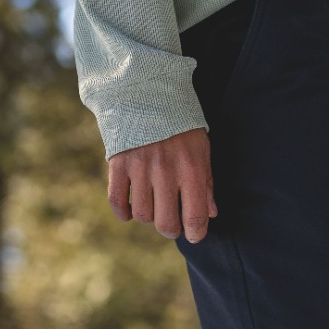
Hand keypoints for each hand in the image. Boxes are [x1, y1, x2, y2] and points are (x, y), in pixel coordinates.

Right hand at [108, 128, 216, 242]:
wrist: (147, 93)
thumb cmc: (180, 125)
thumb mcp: (201, 149)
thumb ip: (206, 183)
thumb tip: (211, 214)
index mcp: (191, 168)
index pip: (195, 216)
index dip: (196, 233)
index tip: (195, 235)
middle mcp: (166, 171)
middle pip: (166, 223)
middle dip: (171, 230)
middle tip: (172, 224)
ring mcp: (140, 168)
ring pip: (142, 215)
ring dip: (149, 217)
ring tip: (154, 207)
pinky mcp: (118, 164)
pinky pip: (117, 201)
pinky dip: (124, 212)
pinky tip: (131, 210)